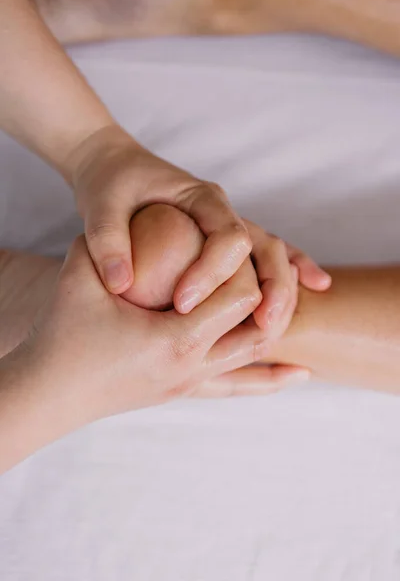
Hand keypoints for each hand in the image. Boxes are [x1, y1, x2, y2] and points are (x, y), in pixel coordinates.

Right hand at [16, 235, 277, 427]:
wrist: (49, 390)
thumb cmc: (62, 334)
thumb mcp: (79, 275)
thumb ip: (108, 238)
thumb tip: (140, 209)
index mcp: (174, 339)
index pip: (239, 298)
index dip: (241, 268)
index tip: (226, 247)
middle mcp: (191, 369)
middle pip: (258, 330)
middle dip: (269, 298)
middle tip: (267, 271)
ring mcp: (189, 385)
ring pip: (254, 362)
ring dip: (275, 333)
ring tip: (295, 312)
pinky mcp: (183, 392)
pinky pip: (237, 388)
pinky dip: (267, 378)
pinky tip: (295, 375)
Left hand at [66, 125, 330, 320]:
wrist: (115, 165)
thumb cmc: (109, 184)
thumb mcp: (101, 208)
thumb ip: (108, 242)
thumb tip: (121, 285)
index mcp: (201, 198)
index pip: (225, 236)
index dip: (212, 272)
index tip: (183, 305)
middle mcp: (223, 210)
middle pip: (265, 245)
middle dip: (270, 286)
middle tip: (264, 326)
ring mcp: (228, 223)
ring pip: (272, 253)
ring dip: (285, 287)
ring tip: (282, 324)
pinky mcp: (225, 238)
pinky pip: (264, 254)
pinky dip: (292, 269)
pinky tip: (317, 286)